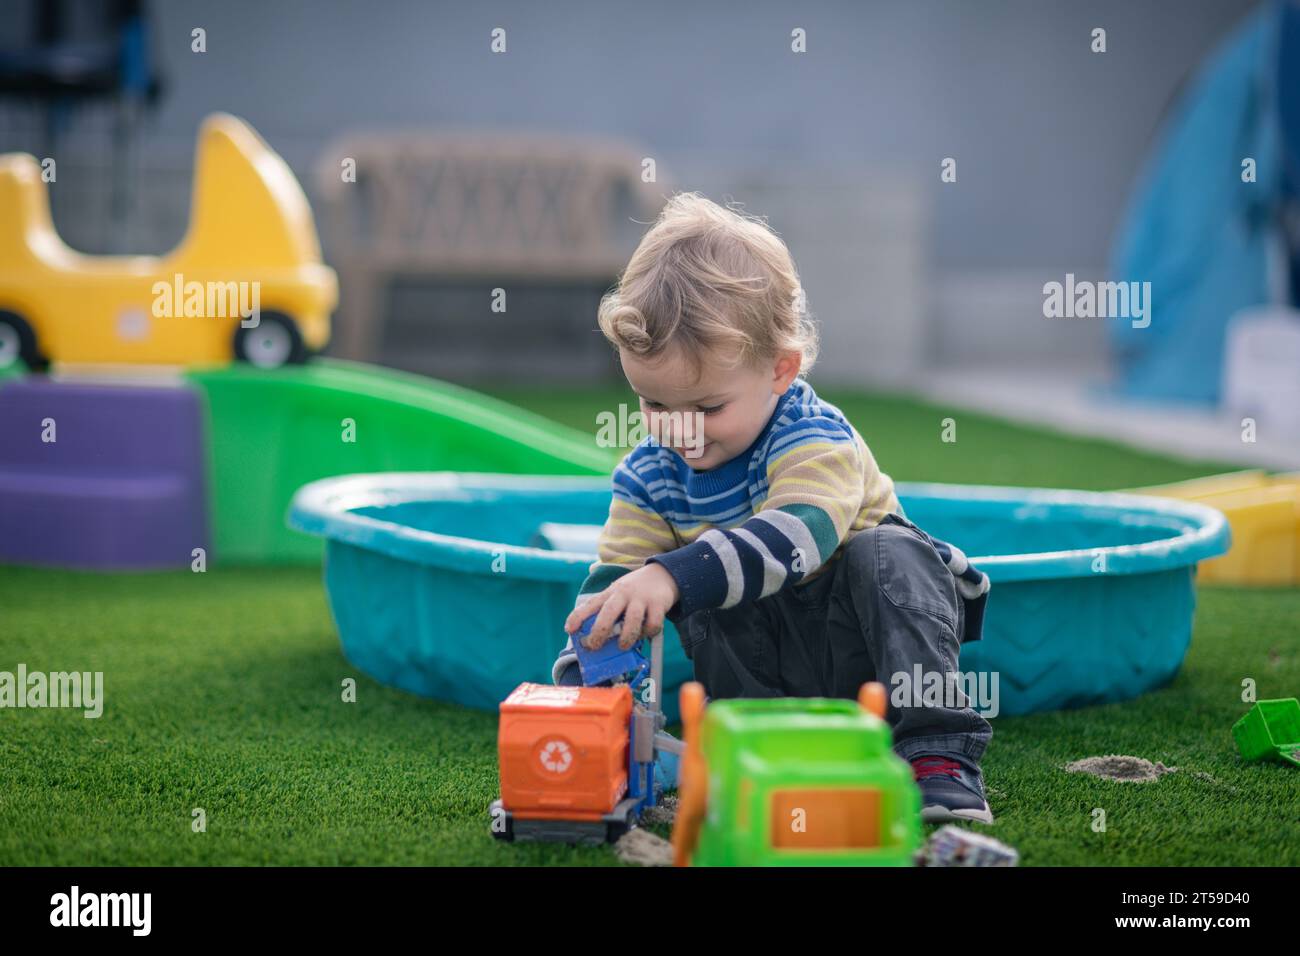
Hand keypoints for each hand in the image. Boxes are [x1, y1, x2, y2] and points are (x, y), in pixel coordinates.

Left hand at [564, 562, 679, 650]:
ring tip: (623, 646)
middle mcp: (624, 593)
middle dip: (599, 632)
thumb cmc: (635, 590)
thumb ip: (607, 610)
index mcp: (611, 592)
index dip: (578, 616)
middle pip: (608, 612)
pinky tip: (645, 633)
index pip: (591, 603)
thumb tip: (595, 636)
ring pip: (632, 620)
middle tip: (595, 646)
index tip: (569, 629)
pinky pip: (653, 623)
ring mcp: (641, 598)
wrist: (663, 573)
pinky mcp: (658, 604)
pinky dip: (648, 633)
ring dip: (626, 637)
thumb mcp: (618, 592)